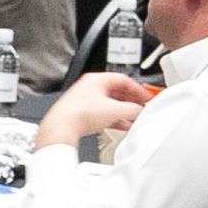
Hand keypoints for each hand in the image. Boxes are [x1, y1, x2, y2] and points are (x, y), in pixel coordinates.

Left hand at [33, 73, 156, 150]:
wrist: (60, 128)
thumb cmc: (79, 114)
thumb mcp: (115, 110)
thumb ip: (133, 109)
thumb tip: (140, 110)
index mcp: (96, 79)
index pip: (123, 79)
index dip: (138, 89)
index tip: (146, 97)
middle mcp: (89, 87)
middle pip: (117, 92)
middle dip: (131, 101)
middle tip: (142, 108)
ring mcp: (85, 100)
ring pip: (110, 104)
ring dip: (124, 111)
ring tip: (134, 118)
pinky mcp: (82, 113)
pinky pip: (103, 113)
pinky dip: (114, 118)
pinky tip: (122, 126)